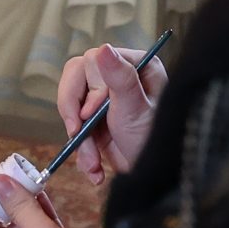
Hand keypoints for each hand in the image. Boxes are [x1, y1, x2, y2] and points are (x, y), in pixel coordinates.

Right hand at [54, 43, 168, 184]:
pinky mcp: (98, 122)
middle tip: (78, 134)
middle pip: (76, 81)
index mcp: (135, 66)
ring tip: (93, 163)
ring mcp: (107, 100)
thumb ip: (120, 79)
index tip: (88, 115)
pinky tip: (95, 168)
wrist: (156, 178)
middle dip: (76, 115)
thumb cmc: (155, 141)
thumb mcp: (136, 109)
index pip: (93, 61)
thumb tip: (104, 48)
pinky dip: (81, 150)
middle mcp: (120, 78)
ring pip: (73, 107)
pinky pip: (75, 128)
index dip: (85, 89)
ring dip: (79, 139)